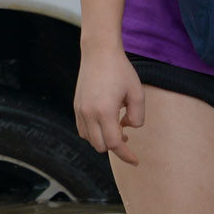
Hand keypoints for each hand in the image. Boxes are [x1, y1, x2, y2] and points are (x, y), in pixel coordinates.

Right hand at [74, 46, 144, 164]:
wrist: (99, 52)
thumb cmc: (121, 70)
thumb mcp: (137, 93)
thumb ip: (137, 117)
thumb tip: (128, 128)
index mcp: (105, 111)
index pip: (115, 144)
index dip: (126, 155)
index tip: (136, 160)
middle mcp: (89, 113)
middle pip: (101, 146)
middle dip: (115, 147)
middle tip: (127, 137)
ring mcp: (80, 110)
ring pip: (90, 139)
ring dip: (103, 140)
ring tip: (116, 127)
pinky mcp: (76, 106)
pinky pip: (82, 129)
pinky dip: (94, 132)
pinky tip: (104, 122)